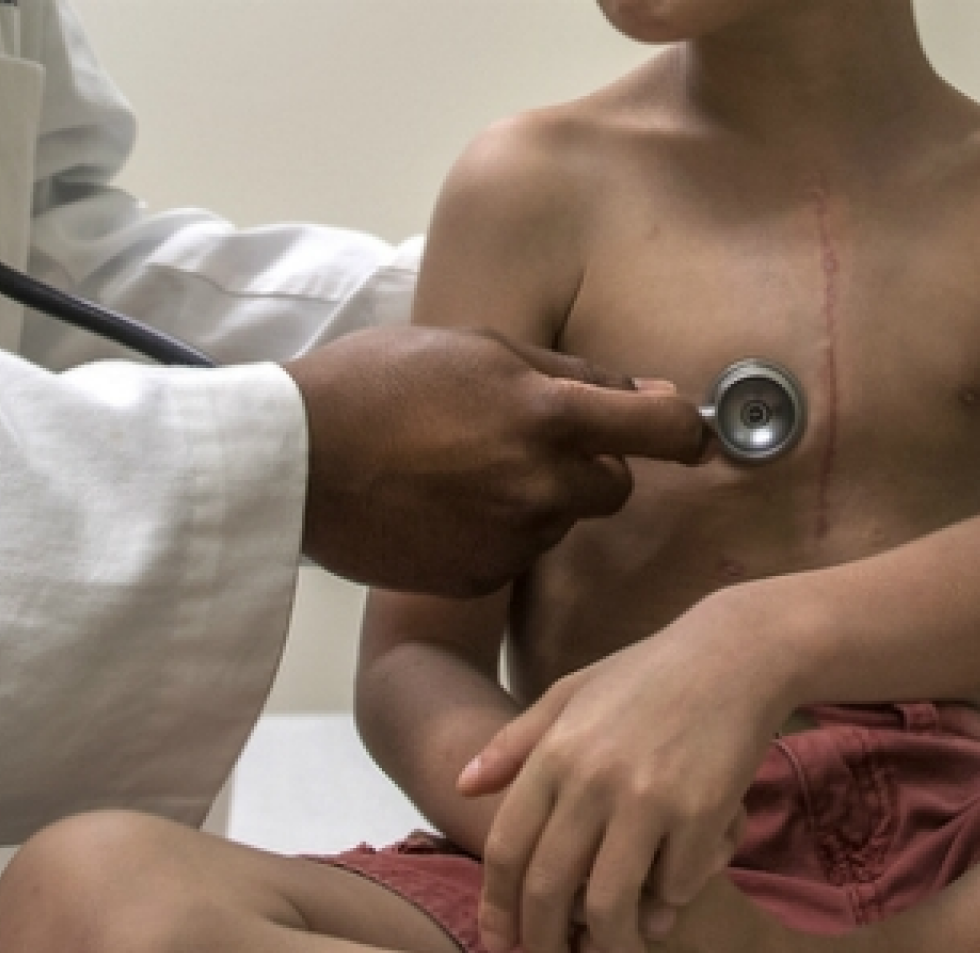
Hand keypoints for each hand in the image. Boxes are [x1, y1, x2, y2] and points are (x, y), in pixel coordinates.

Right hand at [283, 326, 705, 596]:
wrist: (296, 460)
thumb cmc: (379, 383)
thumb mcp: (478, 346)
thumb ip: (571, 373)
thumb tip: (648, 391)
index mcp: (549, 415)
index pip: (664, 429)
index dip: (683, 429)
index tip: (683, 433)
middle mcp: (543, 486)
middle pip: (615, 486)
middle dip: (591, 464)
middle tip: (526, 440)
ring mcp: (512, 540)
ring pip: (560, 519)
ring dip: (537, 498)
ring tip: (464, 471)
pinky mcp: (481, 579)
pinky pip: (517, 555)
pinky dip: (498, 534)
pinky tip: (445, 507)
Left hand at [458, 596, 795, 952]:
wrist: (733, 653)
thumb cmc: (648, 674)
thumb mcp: (571, 693)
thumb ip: (515, 742)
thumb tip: (462, 783)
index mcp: (555, 751)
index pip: (507, 847)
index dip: (497, 905)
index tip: (500, 941)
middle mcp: (593, 779)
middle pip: (549, 887)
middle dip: (544, 942)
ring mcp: (648, 798)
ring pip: (610, 905)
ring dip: (607, 946)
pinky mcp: (702, 814)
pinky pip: (675, 888)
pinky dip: (668, 904)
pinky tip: (665, 901)